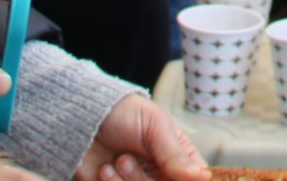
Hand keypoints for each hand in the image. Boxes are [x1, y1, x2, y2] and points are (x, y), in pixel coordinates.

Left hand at [77, 95, 209, 180]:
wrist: (82, 118)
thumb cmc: (124, 113)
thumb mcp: (155, 126)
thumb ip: (176, 155)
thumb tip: (204, 177)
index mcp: (178, 159)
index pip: (196, 180)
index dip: (190, 180)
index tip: (170, 176)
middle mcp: (160, 176)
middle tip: (125, 159)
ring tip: (114, 162)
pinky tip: (103, 171)